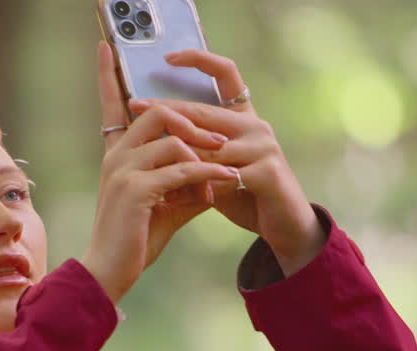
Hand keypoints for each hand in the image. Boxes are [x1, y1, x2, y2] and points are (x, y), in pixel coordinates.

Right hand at [82, 42, 238, 303]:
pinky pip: (181, 169)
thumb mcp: (168, 205)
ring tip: (226, 170)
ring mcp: (123, 172)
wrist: (110, 272)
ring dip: (205, 153)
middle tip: (218, 142)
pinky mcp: (135, 191)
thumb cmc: (136, 241)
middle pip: (157, 115)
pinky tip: (225, 181)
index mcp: (117, 156)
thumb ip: (189, 183)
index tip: (106, 46)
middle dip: (193, 123)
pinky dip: (208, 173)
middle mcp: (116, 158)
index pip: (111, 107)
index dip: (108, 76)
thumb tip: (219, 172)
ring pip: (172, 140)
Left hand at [130, 49, 325, 275]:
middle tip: (134, 106)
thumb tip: (151, 135)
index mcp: (243, 118)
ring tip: (145, 159)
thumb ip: (192, 150)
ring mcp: (264, 146)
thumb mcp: (213, 168)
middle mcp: (255, 125)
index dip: (200, 60)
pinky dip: (196, 184)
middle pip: (204, 111)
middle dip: (166, 109)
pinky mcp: (267, 172)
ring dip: (177, 155)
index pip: (226, 74)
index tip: (168, 57)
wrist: (282, 227)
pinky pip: (222, 175)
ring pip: (208, 146)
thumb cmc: (244, 196)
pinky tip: (174, 193)